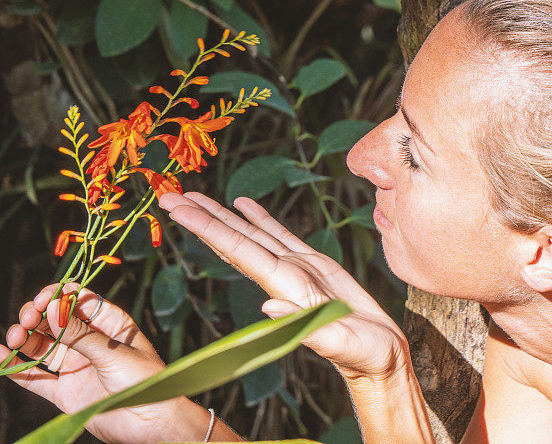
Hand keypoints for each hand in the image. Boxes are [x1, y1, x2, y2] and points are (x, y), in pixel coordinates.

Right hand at [3, 283, 212, 443]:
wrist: (150, 421)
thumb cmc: (143, 380)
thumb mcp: (112, 352)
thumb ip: (80, 334)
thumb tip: (53, 307)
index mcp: (111, 324)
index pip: (80, 302)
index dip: (59, 296)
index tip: (43, 298)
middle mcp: (91, 342)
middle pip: (57, 322)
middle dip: (38, 316)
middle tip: (26, 318)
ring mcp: (77, 366)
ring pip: (43, 347)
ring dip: (26, 338)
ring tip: (14, 337)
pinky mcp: (66, 392)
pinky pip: (36, 378)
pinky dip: (17, 368)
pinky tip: (2, 356)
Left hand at [159, 192, 411, 382]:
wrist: (380, 358)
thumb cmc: (364, 355)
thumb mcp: (337, 342)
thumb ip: (304, 325)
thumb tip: (268, 306)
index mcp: (285, 288)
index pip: (238, 251)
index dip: (207, 228)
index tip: (177, 210)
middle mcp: (282, 276)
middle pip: (235, 239)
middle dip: (202, 217)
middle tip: (168, 195)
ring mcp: (295, 269)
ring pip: (253, 234)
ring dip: (223, 214)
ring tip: (196, 195)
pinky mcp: (313, 265)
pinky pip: (280, 235)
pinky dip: (260, 218)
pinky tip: (244, 204)